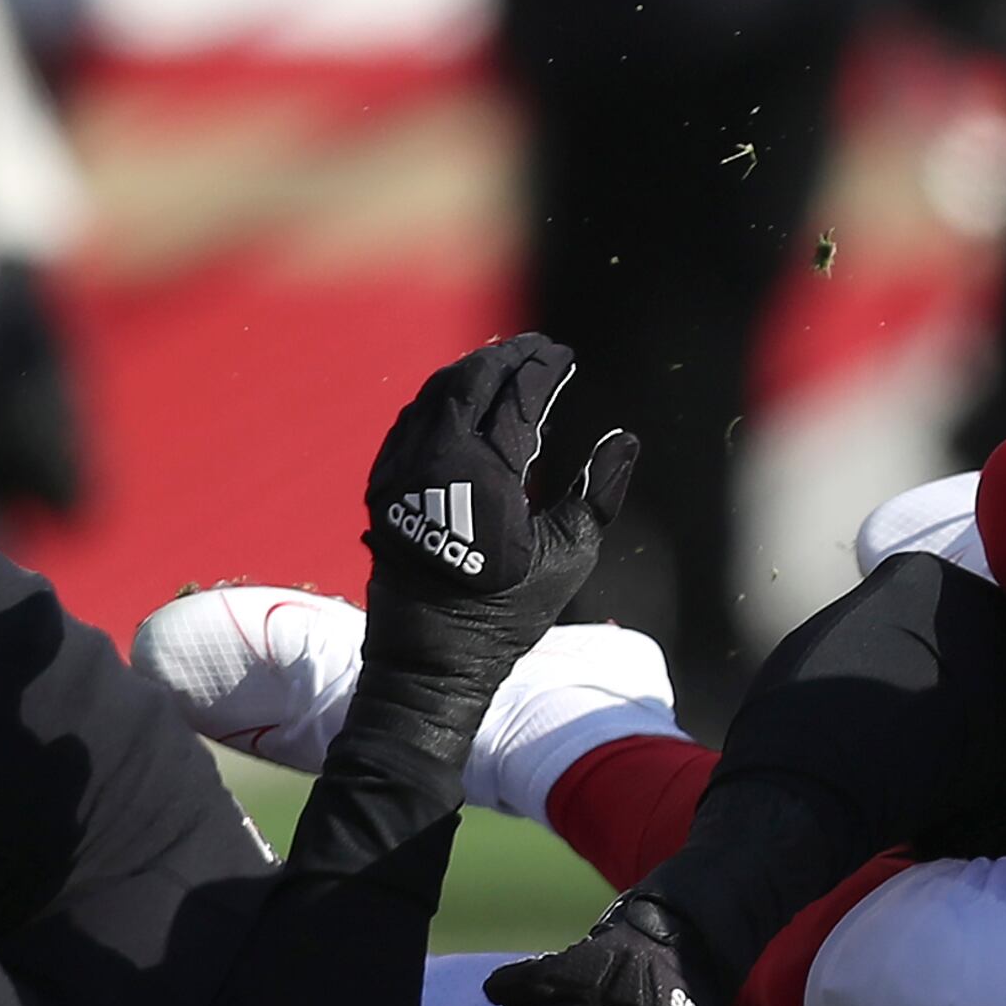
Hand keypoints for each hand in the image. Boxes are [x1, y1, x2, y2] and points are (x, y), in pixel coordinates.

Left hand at [348, 335, 635, 737]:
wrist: (431, 656)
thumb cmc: (507, 611)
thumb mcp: (570, 555)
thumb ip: (599, 490)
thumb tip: (622, 438)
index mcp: (487, 474)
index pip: (518, 398)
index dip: (543, 370)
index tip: (564, 354)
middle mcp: (437, 461)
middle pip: (469, 383)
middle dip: (504, 359)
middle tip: (535, 350)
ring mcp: (401, 471)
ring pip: (434, 397)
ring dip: (469, 374)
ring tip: (502, 365)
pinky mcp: (383, 485)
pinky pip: (410, 422)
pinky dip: (439, 400)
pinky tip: (459, 401)